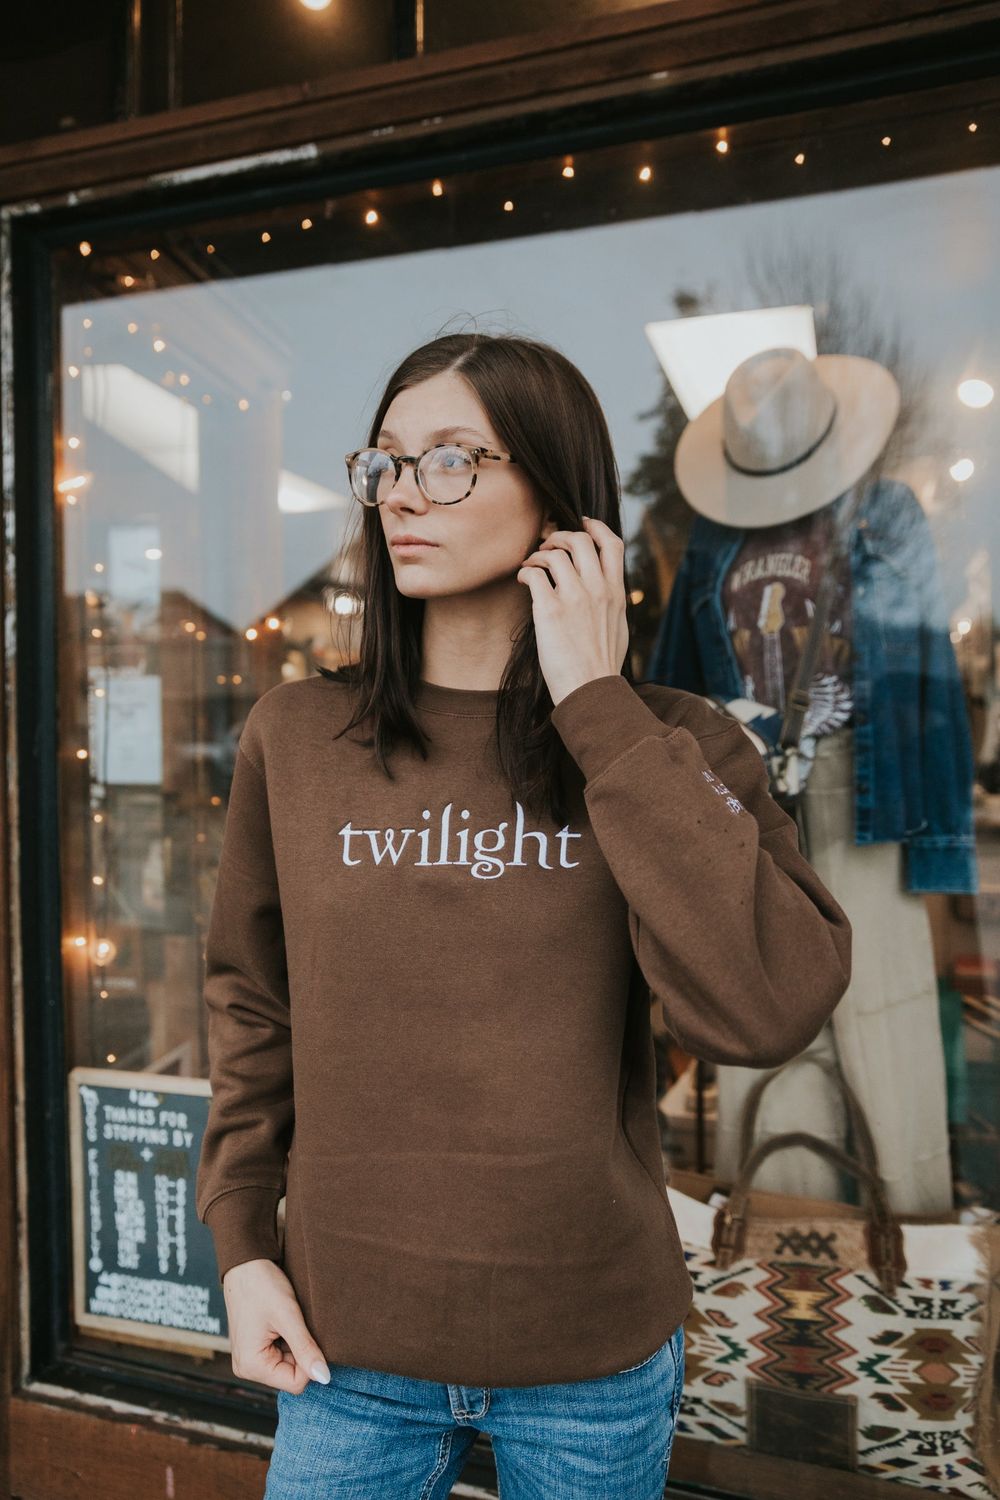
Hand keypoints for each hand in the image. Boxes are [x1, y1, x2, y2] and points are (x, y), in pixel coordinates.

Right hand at [223, 1258, 330, 1392]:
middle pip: (291, 1375)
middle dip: (300, 1352)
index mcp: (251, 1366)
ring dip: (294, 1344)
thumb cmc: (262, 1285)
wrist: (245, 1263)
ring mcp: (249, 1359)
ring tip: (286, 1321)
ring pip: (287, 1364)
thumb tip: (324, 1378)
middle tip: (295, 1324)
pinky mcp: (253, 1349)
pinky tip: (281, 1322)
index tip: (307, 1334)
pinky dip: (287, 1340)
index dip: (309, 1361)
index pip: (296, 1383)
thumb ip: (306, 1349)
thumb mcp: (288, 1316)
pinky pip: (279, 1354)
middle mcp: (247, 1368)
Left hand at [516, 516, 628, 706]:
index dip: (595, 526)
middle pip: (580, 540)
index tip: (582, 523)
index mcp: (616, 592)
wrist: (591, 689)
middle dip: (560, 536)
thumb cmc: (602, 664)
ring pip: (554, 553)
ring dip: (538, 554)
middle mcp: (597, 588)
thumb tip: (605, 588)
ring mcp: (574, 597)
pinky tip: (523, 580)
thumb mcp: (618, 626)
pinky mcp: (550, 610)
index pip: (612, 543)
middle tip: (547, 545)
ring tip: (531, 566)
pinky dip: (525, 572)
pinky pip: (534, 574)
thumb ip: (611, 601)